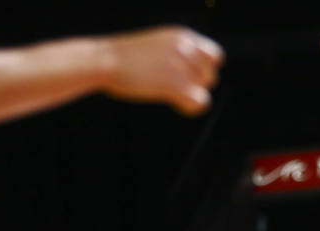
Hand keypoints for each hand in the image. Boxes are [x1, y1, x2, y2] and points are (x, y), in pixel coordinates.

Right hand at [100, 26, 224, 115]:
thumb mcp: (157, 44)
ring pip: (206, 88)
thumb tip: (198, 73)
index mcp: (181, 35)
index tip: (189, 76)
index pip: (215, 56)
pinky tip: (176, 105)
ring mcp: (180, 65)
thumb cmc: (126, 57)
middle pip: (211, 75)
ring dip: (192, 95)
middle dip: (198, 84)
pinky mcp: (174, 83)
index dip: (206, 69)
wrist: (103, 60)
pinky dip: (191, 107)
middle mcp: (184, 47)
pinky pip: (200, 101)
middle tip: (177, 88)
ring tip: (174, 96)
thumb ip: (178, 53)